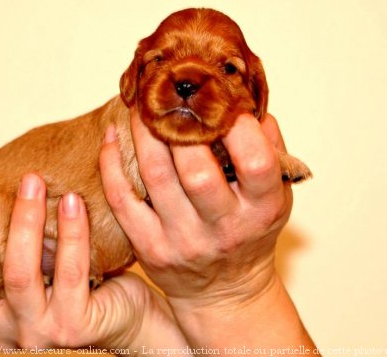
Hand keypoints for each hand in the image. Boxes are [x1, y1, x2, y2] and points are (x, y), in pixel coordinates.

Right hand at [0, 146, 186, 349]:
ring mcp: (39, 331)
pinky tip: (73, 201)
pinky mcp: (76, 326)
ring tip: (34, 181)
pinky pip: (71, 274)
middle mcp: (2, 327)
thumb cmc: (71, 279)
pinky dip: (71, 233)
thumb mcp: (29, 246)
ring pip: (19, 276)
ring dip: (25, 222)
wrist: (125, 315)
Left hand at [100, 111, 314, 348]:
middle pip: (196, 170)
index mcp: (261, 210)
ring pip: (155, 177)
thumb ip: (272, 154)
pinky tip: (110, 136)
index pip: (255, 162)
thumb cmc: (250, 235)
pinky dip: (110, 164)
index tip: (222, 102)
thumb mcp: (276, 198)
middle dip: (180, 125)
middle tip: (170, 95)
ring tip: (141, 105)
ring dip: (143, 133)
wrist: (225, 292)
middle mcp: (223, 228)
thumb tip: (253, 111)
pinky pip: (122, 199)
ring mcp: (183, 240)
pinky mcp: (149, 248)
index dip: (238, 126)